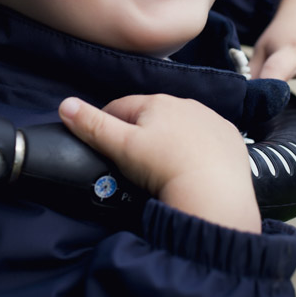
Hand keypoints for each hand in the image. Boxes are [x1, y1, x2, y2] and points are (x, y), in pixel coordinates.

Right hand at [59, 93, 260, 232]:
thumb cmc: (161, 167)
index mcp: (156, 102)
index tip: (102, 146)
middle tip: (132, 162)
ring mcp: (212, 120)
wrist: (214, 194)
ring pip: (180, 126)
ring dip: (169, 139)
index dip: (105, 124)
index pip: (119, 107)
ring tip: (163, 167)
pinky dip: (197, 149)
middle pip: (151, 115)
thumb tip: (64, 104)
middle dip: (139, 132)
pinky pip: (207, 139)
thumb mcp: (120, 147)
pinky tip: (193, 168)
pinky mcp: (231, 139)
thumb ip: (92, 125)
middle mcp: (186, 104)